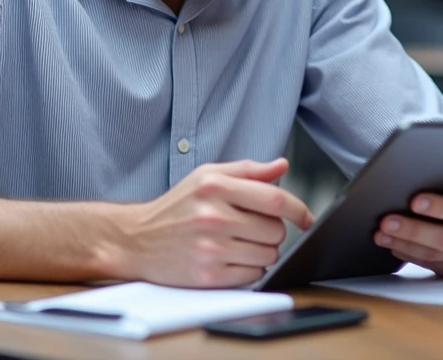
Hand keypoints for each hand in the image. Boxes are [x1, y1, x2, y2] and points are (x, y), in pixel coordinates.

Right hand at [114, 158, 313, 287]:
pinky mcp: (208, 276)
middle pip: (276, 230)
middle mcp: (214, 216)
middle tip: (252, 228)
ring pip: (268, 255)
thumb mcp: (206, 176)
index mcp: (215, 186)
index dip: (299, 209)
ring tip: (238, 243)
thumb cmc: (175, 207)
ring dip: (262, 251)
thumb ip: (247, 170)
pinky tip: (230, 258)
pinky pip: (253, 276)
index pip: (275, 198)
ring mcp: (210, 247)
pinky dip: (249, 269)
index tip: (307, 218)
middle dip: (272, 231)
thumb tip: (282, 165)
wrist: (135, 240)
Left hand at [373, 183, 442, 277]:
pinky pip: (432, 265)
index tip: (414, 201)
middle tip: (385, 221)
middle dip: (412, 230)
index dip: (440, 208)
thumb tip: (407, 184)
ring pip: (435, 255)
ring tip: (381, 234)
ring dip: (404, 244)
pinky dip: (410, 254)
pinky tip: (394, 244)